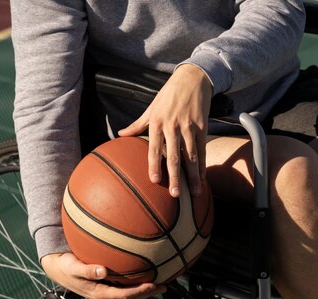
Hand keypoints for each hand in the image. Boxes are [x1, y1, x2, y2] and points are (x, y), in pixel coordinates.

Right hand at [41, 252, 165, 298]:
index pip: (125, 295)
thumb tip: (102, 271)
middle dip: (149, 292)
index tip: (154, 284)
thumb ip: (87, 270)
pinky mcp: (107, 284)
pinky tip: (145, 271)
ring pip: (130, 292)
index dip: (140, 291)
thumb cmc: (66, 267)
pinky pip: (125, 284)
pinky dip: (137, 280)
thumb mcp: (73, 267)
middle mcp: (106, 293)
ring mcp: (107, 290)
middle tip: (166, 285)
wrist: (58, 268)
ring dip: (145, 288)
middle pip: (132, 297)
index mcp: (100, 293)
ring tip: (161, 280)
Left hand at [118, 63, 212, 197]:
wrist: (192, 77)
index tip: (155, 181)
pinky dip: (203, 165)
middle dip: (175, 177)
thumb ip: (137, 125)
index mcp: (157, 123)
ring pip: (191, 156)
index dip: (154, 165)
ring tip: (195, 193)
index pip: (154, 148)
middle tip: (176, 195)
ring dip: (193, 176)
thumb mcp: (151, 108)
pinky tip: (202, 178)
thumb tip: (120, 135)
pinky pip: (202, 149)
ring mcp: (189, 126)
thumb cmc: (168, 95)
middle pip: (174, 156)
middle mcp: (173, 126)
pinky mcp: (202, 126)